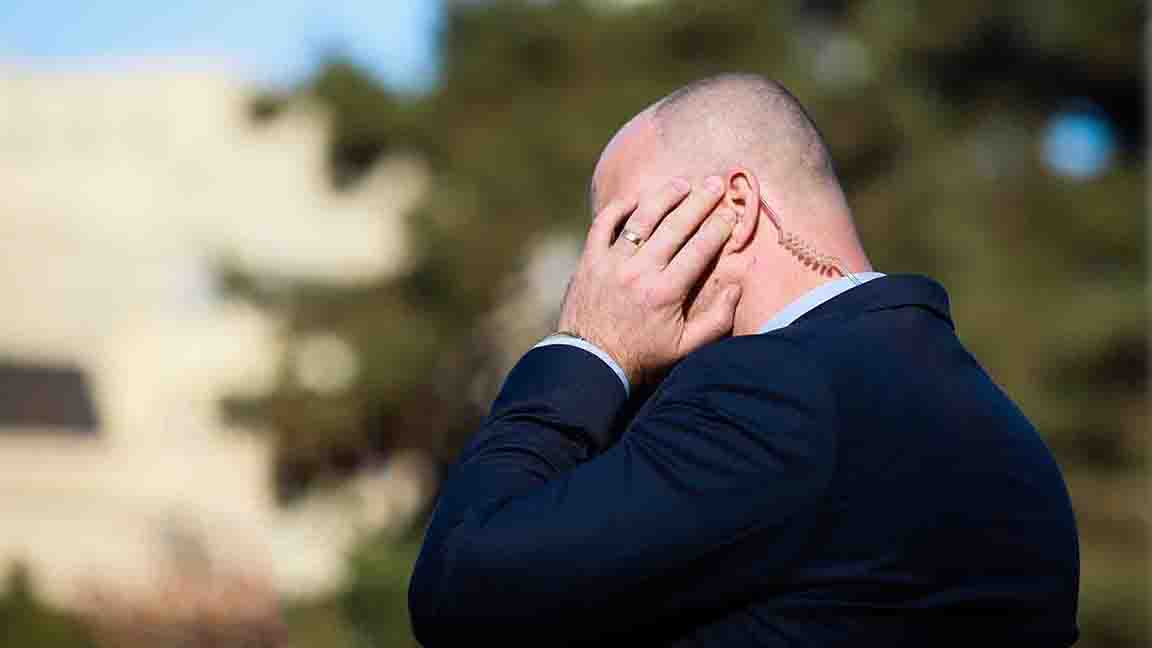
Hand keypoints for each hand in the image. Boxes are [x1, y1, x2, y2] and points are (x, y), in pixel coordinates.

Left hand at [558, 176, 741, 384]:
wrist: (591, 363)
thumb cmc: (641, 356)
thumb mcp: (685, 348)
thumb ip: (717, 321)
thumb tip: (737, 288)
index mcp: (665, 293)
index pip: (699, 249)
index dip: (718, 226)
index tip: (731, 211)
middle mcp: (639, 272)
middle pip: (675, 226)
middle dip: (699, 202)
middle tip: (714, 183)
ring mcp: (612, 263)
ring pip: (641, 219)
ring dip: (663, 197)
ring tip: (681, 184)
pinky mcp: (590, 261)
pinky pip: (603, 224)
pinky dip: (619, 208)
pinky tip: (636, 198)